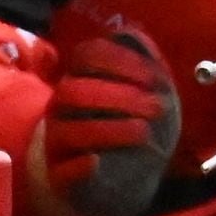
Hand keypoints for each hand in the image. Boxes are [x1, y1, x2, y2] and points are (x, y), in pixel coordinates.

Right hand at [38, 31, 179, 215]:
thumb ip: (144, 66)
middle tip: (158, 107)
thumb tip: (137, 35)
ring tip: (143, 132)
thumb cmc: (127, 127)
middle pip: (75, 92)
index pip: (86, 56)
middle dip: (120, 97)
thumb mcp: (144, 96)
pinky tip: (97, 163)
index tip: (154, 77)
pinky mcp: (58, 176)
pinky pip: (61, 172)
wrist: (114, 180)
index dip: (120, 61)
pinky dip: (78, 167)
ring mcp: (57, 142)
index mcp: (79, 79)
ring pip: (69, 131)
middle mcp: (61, 107)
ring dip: (108, 129)